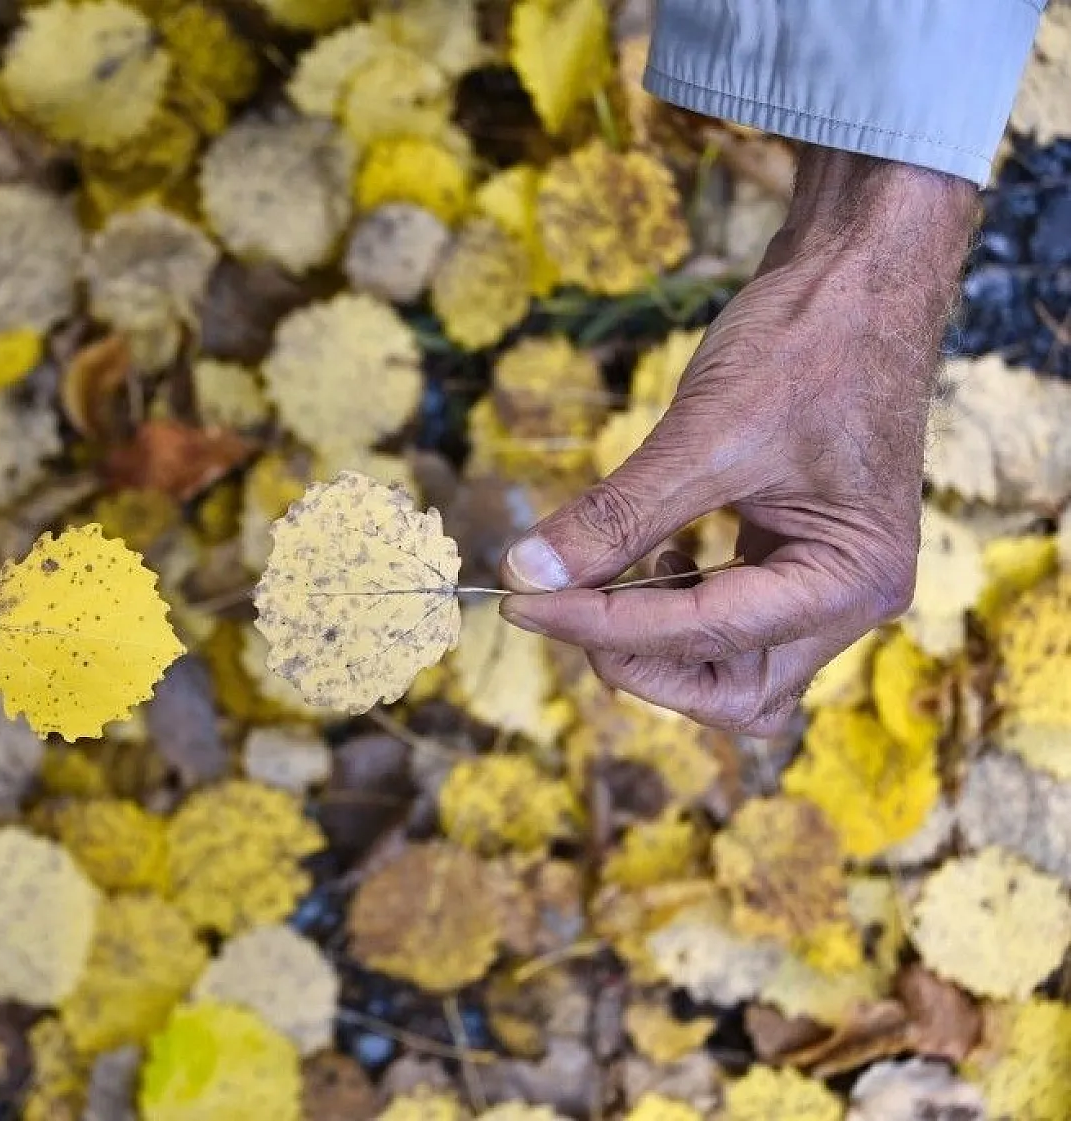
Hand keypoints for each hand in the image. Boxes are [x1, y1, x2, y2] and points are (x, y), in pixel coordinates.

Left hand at [498, 149, 976, 734]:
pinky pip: (727, 621)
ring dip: (651, 644)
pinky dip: (670, 612)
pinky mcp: (796, 561)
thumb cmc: (807, 344)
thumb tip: (525, 572)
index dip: (599, 625)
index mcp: (850, 579)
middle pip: (730, 690)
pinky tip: (633, 565)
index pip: (703, 633)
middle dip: (636, 660)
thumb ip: (615, 517)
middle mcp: (851, 600)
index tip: (518, 601)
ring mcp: (827, 585)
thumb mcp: (704, 434)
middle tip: (555, 607)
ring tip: (585, 589)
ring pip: (729, 669)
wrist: (860, 275)